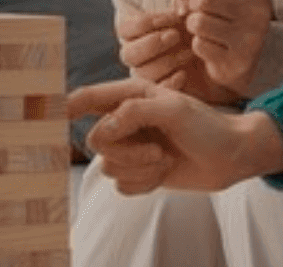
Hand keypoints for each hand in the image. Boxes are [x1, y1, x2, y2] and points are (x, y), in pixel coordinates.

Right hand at [67, 79, 282, 194]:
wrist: (232, 157)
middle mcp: (127, 122)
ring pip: (109, 166)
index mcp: (131, 97)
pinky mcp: (139, 172)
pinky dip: (144, 183)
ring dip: (140, 168)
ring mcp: (132, 148)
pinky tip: (164, 172)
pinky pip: (121, 186)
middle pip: (97, 140)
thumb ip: (133, 113)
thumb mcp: (174, 109)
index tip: (51, 112)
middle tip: (157, 150)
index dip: (67, 105)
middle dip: (127, 151)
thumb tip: (103, 130)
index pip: (89, 98)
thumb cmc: (208, 126)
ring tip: (165, 159)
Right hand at [116, 10, 241, 104]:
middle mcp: (136, 56)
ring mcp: (146, 75)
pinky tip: (184, 73)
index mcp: (136, 35)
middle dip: (152, 43)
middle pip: (128, 54)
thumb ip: (183, 7)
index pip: (125, 30)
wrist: (217, 56)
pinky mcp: (160, 91)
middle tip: (175, 36)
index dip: (146, 22)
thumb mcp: (192, 15)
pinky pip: (156, 90)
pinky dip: (169, 82)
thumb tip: (181, 7)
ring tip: (189, 53)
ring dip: (165, 61)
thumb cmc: (198, 30)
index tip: (174, 18)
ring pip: (142, 73)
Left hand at [176, 0, 272, 96]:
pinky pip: (200, 45)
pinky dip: (197, 46)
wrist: (250, 60)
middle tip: (190, 12)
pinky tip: (210, 46)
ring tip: (201, 28)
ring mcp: (252, 38)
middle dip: (190, 5)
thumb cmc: (235, 17)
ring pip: (198, 21)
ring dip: (192, 26)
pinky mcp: (239, 61)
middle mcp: (259, 11)